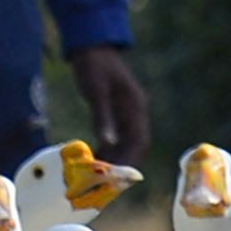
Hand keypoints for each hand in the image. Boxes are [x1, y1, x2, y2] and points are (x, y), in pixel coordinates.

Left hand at [67, 46, 148, 165]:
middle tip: (108, 181)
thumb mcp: (96, 92)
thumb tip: (108, 143)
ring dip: (116, 158)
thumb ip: (102, 117)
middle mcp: (135, 112)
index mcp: (135, 107)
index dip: (131, 160)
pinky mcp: (117, 113)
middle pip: (135, 145)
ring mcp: (127, 113)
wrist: (91, 48)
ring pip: (126, 143)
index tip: (118, 177)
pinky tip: (96, 158)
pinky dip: (109, 149)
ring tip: (101, 175)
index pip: (139, 141)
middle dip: (123, 164)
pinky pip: (117, 136)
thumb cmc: (94, 67)